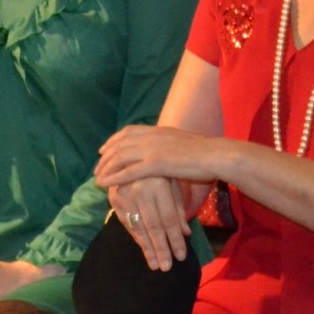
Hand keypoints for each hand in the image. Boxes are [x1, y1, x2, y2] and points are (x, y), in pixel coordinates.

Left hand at [95, 124, 228, 189]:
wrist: (216, 156)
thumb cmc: (206, 154)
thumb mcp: (182, 143)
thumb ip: (169, 145)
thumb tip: (165, 150)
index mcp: (158, 130)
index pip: (128, 131)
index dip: (113, 140)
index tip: (104, 148)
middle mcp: (152, 136)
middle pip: (120, 144)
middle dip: (106, 156)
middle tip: (97, 166)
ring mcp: (152, 149)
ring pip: (121, 157)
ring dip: (106, 167)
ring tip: (97, 177)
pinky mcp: (156, 164)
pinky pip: (128, 171)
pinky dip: (114, 177)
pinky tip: (105, 183)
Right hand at [105, 176, 190, 271]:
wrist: (129, 153)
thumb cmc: (158, 168)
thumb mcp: (172, 183)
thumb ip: (178, 208)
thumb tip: (185, 233)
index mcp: (158, 184)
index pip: (168, 219)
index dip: (175, 239)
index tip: (181, 257)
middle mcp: (140, 190)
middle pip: (153, 226)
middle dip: (162, 249)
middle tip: (167, 267)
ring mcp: (125, 194)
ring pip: (139, 227)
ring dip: (148, 248)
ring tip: (156, 265)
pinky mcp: (114, 199)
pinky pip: (127, 223)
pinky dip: (137, 238)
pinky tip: (145, 249)